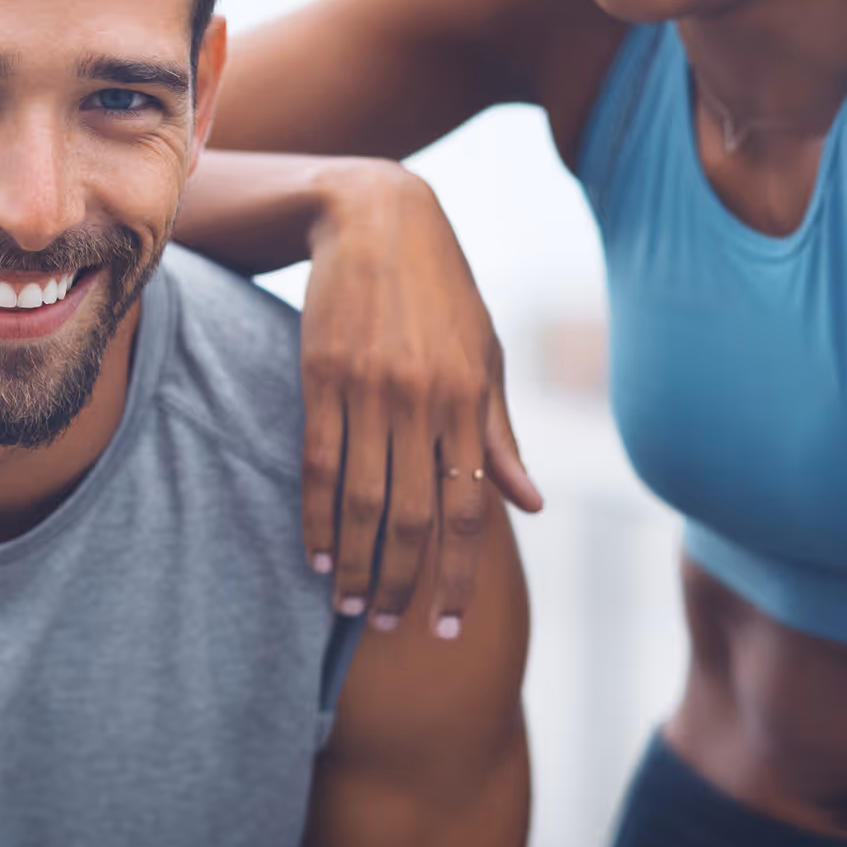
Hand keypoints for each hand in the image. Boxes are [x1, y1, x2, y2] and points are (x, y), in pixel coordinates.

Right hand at [301, 160, 541, 636]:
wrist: (377, 219)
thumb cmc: (442, 292)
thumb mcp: (485, 355)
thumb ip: (501, 434)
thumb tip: (530, 506)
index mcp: (469, 400)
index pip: (468, 509)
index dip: (457, 575)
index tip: (447, 626)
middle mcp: (422, 401)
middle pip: (412, 516)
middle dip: (404, 582)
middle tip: (394, 627)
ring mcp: (369, 388)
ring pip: (362, 499)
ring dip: (356, 562)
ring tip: (352, 608)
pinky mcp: (322, 375)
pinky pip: (319, 461)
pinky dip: (317, 514)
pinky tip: (316, 552)